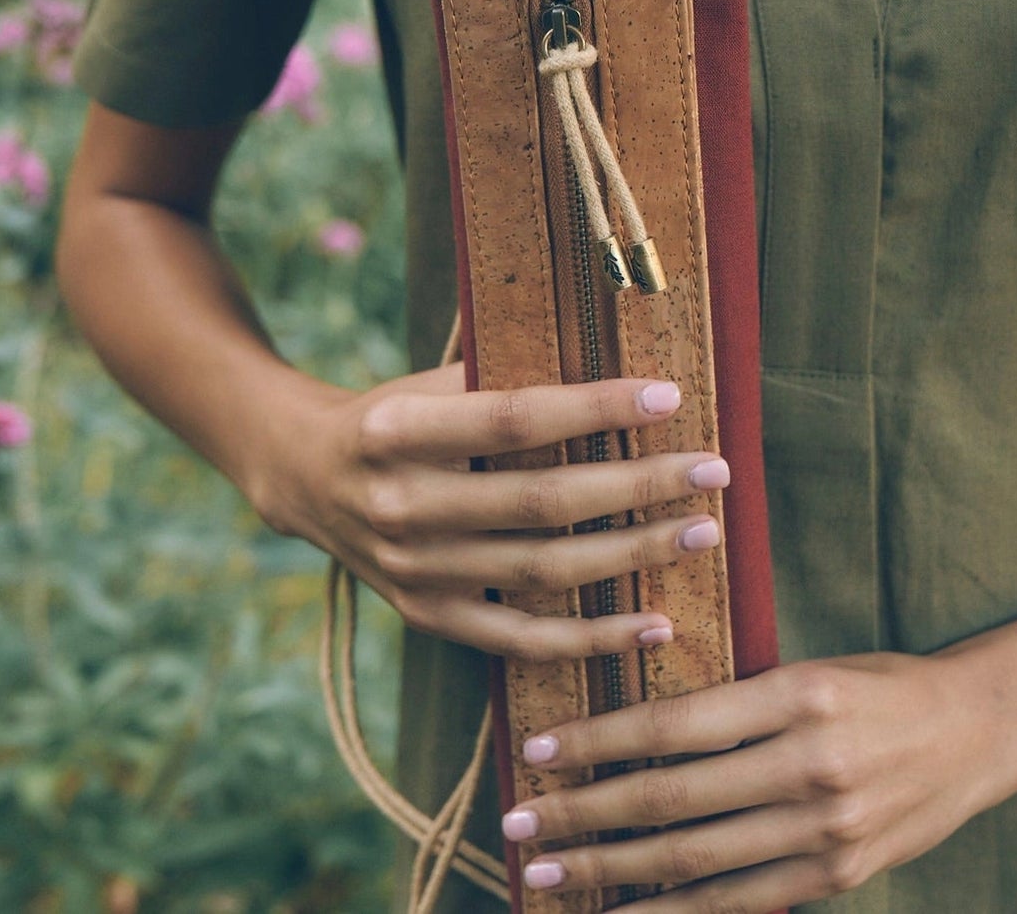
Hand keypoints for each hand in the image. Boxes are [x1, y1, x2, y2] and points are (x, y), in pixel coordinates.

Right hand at [247, 362, 731, 659]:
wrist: (303, 476)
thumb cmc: (392, 414)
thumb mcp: (428, 381)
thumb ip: (502, 382)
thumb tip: (615, 378)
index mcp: (398, 430)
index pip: (514, 419)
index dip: (595, 409)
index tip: (668, 396)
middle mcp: (403, 505)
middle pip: (543, 501)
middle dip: (639, 486)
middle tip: (713, 471)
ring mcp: (415, 570)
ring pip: (544, 571)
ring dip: (633, 554)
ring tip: (702, 532)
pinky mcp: (428, 615)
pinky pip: (522, 638)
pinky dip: (592, 638)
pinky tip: (656, 623)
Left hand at [499, 649, 1016, 908]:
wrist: (978, 731)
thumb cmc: (880, 685)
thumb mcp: (810, 668)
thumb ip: (736, 701)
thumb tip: (639, 726)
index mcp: (798, 696)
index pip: (675, 726)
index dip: (600, 741)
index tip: (541, 750)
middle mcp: (810, 766)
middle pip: (672, 800)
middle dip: (584, 816)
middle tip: (519, 824)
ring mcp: (825, 830)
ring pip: (695, 860)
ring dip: (612, 872)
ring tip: (548, 873)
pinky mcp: (837, 876)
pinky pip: (740, 904)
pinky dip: (675, 913)